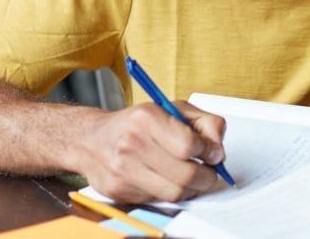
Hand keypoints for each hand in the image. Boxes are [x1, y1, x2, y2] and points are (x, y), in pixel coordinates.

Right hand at [74, 101, 226, 202]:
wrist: (91, 139)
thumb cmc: (137, 123)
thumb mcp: (174, 109)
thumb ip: (205, 123)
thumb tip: (217, 150)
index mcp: (148, 118)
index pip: (190, 145)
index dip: (209, 152)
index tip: (213, 153)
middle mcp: (133, 144)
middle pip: (186, 174)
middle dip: (206, 176)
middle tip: (209, 172)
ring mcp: (124, 170)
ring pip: (175, 192)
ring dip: (191, 188)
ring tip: (191, 177)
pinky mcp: (119, 191)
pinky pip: (158, 200)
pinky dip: (169, 192)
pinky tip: (166, 179)